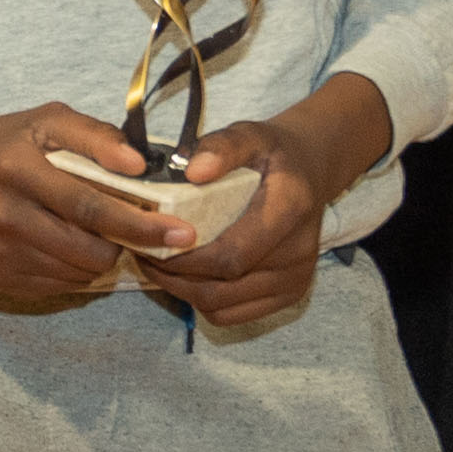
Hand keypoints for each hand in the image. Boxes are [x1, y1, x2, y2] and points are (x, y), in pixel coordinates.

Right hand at [0, 102, 188, 298]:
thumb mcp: (43, 120)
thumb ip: (95, 136)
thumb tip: (141, 167)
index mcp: (16, 169)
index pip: (91, 207)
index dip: (141, 224)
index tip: (181, 234)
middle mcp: (1, 214)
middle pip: (88, 248)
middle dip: (127, 245)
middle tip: (143, 233)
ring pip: (76, 273)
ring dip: (101, 258)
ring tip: (100, 235)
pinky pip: (55, 286)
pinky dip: (75, 271)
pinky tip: (70, 247)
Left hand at [148, 75, 396, 332]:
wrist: (310, 172)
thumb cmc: (271, 154)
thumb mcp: (249, 135)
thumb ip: (222, 148)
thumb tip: (194, 171)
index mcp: (290, 210)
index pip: (229, 257)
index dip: (183, 260)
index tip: (149, 243)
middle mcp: (299, 252)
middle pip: (220, 288)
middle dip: (173, 277)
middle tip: (142, 255)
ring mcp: (297, 278)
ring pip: (221, 306)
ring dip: (182, 291)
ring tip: (158, 265)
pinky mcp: (291, 294)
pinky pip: (232, 315)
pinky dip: (202, 302)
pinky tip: (185, 278)